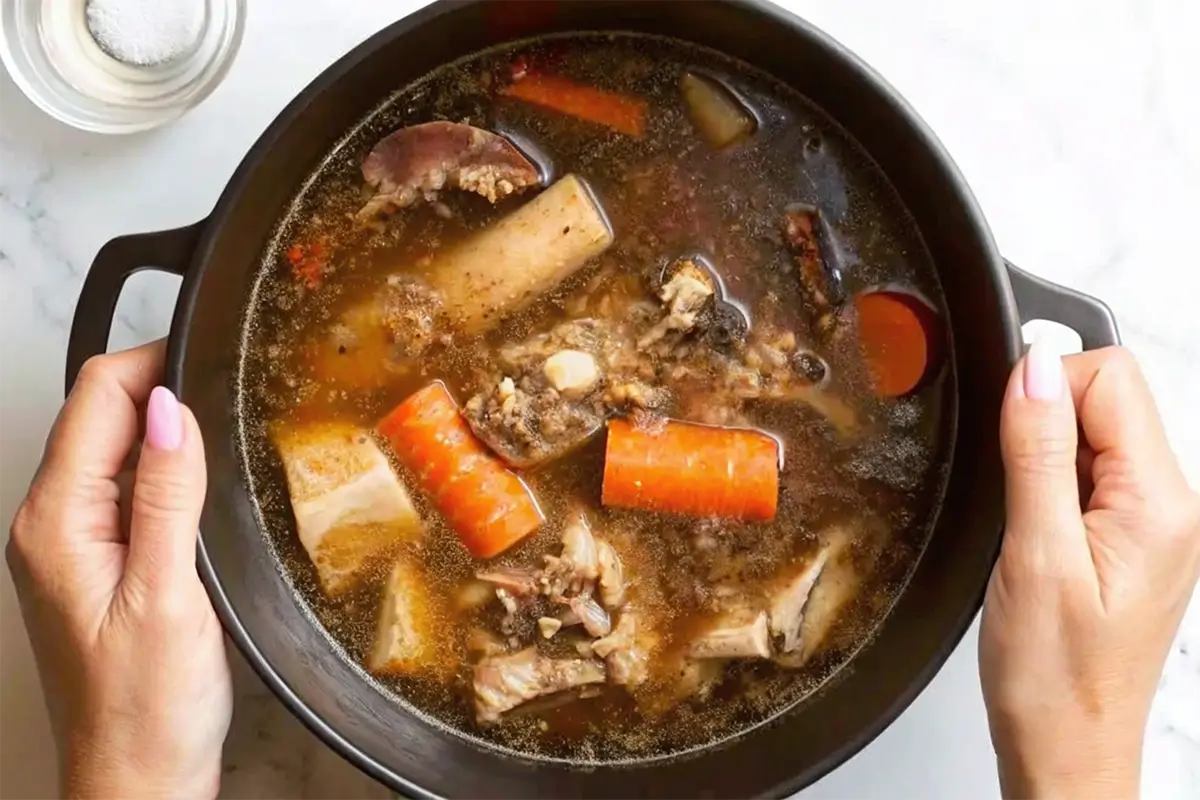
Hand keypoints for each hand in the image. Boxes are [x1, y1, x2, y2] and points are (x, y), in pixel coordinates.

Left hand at [6, 342, 231, 799]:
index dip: (151, 361)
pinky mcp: (97, 561)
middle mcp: (50, 525)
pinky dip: (162, 466)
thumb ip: (163, 495)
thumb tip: (170, 409)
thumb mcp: (167, 594)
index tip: (207, 347)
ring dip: (162, 423)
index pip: (95, 400)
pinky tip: (202, 476)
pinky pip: (123, 487)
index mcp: (56, 523)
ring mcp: (71, 543)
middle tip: (226, 376)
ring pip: (112, 447)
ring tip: (222, 419)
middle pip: (97, 414)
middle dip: (158, 382)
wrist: (137, 780)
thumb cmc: (148, 708)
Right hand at [980, 343, 1199, 798]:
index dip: (1046, 387)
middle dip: (1044, 421)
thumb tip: (1033, 367)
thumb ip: (1036, 453)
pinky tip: (1034, 531)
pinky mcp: (1128, 536)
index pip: (1112, 377)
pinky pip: (1087, 473)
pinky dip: (1049, 484)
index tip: (1009, 436)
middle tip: (1018, 493)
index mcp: (1160, 503)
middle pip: (1107, 397)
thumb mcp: (1034, 556)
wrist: (1067, 746)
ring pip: (1092, 433)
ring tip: (1027, 522)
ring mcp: (1152, 521)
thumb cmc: (1056, 677)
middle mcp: (1170, 505)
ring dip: (1044, 457)